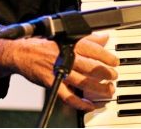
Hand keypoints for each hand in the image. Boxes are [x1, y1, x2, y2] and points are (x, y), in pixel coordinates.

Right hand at [0, 32, 118, 110]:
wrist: (24, 53)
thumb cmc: (48, 45)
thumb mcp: (70, 36)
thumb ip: (88, 38)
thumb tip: (105, 37)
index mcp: (73, 44)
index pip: (95, 51)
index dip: (108, 58)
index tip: (116, 62)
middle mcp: (68, 58)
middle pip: (91, 67)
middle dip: (106, 73)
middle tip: (114, 76)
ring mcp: (60, 72)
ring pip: (83, 82)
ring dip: (98, 88)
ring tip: (108, 90)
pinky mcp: (53, 84)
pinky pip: (68, 97)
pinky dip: (80, 103)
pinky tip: (90, 105)